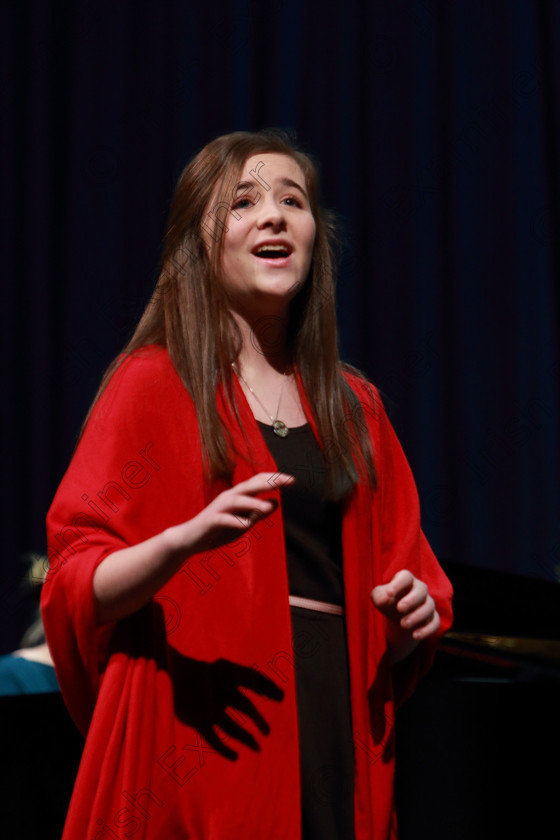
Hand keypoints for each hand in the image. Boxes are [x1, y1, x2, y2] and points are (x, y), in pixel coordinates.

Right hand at [168, 472, 294, 554]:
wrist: (190, 540)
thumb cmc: (218, 530)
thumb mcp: (243, 522)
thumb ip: (258, 513)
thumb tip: (276, 502)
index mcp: (238, 496)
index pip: (257, 482)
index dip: (274, 479)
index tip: (292, 480)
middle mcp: (229, 497)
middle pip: (250, 485)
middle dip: (268, 482)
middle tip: (287, 482)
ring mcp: (219, 508)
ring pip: (237, 500)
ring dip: (253, 503)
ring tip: (268, 508)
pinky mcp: (210, 521)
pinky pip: (224, 519)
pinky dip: (235, 521)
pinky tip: (246, 525)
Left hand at [371, 570, 439, 661]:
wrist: (396, 618)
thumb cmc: (387, 602)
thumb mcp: (379, 598)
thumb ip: (379, 596)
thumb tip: (384, 599)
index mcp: (406, 580)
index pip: (406, 577)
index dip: (398, 584)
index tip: (389, 593)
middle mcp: (420, 589)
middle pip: (421, 590)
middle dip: (411, 600)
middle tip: (399, 609)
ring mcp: (428, 604)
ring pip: (429, 607)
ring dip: (417, 616)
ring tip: (403, 625)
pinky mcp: (433, 618)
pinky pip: (435, 623)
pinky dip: (426, 630)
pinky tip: (415, 635)